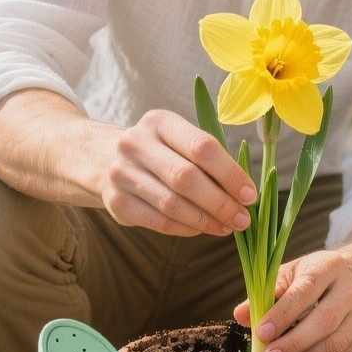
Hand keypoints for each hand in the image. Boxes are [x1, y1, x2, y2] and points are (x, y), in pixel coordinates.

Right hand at [103, 109, 255, 235]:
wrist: (102, 157)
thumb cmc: (159, 150)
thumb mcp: (178, 140)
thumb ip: (208, 160)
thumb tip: (245, 194)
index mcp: (160, 122)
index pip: (202, 147)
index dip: (230, 173)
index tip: (250, 194)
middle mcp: (136, 143)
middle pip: (186, 178)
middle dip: (220, 202)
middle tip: (243, 219)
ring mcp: (121, 172)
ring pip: (172, 204)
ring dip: (206, 220)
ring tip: (227, 227)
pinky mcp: (115, 201)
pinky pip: (158, 221)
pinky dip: (186, 228)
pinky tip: (203, 229)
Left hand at [234, 250, 351, 351]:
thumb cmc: (313, 277)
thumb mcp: (290, 274)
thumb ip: (266, 293)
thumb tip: (239, 316)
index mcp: (329, 265)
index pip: (305, 290)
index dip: (283, 314)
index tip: (261, 334)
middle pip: (324, 321)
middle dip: (293, 342)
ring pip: (337, 343)